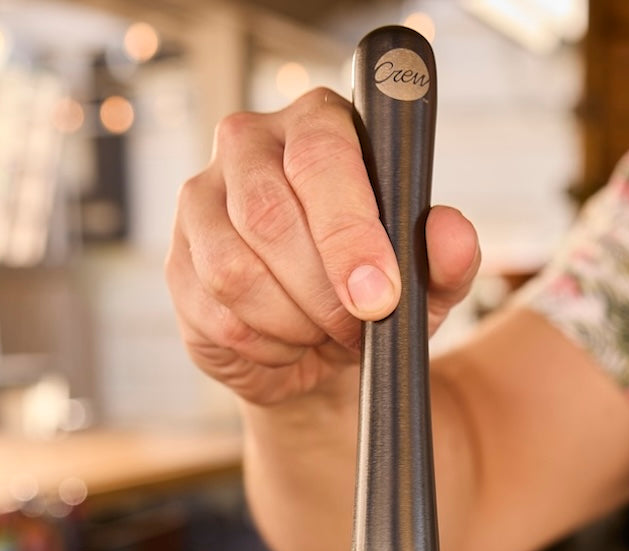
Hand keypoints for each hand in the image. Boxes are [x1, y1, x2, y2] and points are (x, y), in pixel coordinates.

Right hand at [165, 87, 480, 406]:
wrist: (322, 349)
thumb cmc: (376, 295)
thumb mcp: (427, 283)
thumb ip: (448, 257)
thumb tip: (450, 234)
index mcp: (319, 123)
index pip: (320, 157)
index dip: (350, 234)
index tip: (380, 296)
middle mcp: (249, 144)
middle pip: (267, 214)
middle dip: (322, 292)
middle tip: (358, 328)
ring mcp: (201, 201)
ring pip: (234, 271)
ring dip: (293, 323)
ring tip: (323, 333)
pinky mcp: (177, 263)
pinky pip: (218, 314)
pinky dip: (266, 346)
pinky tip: (288, 343)